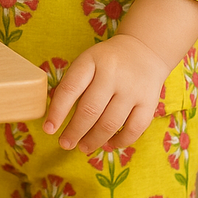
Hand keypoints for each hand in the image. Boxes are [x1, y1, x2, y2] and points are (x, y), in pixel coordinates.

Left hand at [42, 34, 169, 154]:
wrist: (143, 50)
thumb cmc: (106, 62)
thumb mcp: (86, 62)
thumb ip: (72, 85)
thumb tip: (55, 118)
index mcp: (91, 61)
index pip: (70, 89)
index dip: (57, 111)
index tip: (48, 129)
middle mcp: (112, 74)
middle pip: (90, 110)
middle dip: (74, 132)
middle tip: (65, 143)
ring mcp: (132, 88)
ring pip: (110, 123)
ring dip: (94, 140)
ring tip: (83, 147)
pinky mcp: (149, 101)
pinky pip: (134, 129)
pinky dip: (119, 141)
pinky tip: (108, 144)